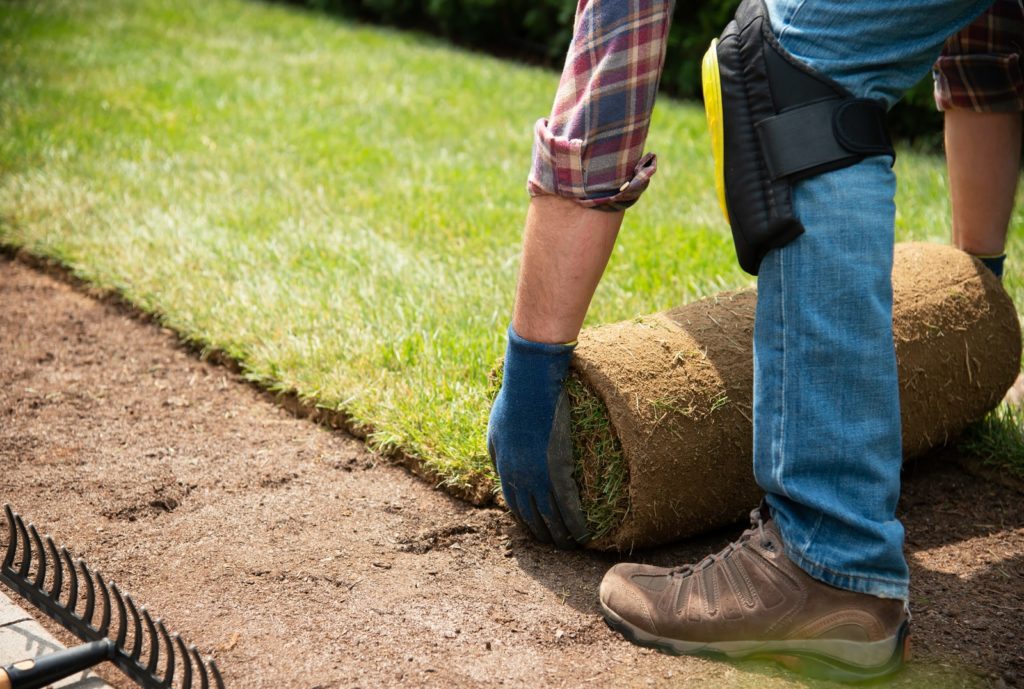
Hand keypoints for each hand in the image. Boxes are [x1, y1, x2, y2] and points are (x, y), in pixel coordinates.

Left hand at [487, 327, 589, 547]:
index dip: (525, 520)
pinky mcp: (558, 469)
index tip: (535, 529)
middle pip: (531, 516)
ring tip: (572, 547)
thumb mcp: (495, 428)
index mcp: (504, 468)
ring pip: (549, 516)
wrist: (530, 385)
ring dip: (560, 535)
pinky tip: (584, 534)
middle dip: (542, 534)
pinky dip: (575, 523)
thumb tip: (499, 464)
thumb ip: (497, 450)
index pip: (514, 504)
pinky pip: (567, 505)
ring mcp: (539, 476)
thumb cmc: (513, 400)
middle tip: (555, 545)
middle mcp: (519, 478)